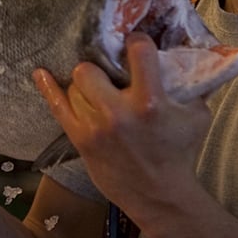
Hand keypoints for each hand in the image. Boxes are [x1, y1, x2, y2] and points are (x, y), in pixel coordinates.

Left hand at [33, 33, 211, 226]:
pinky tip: (41, 74)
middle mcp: (119, 112)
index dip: (137, 42)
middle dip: (99, 69)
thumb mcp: (197, 114)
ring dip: (85, 86)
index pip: (138, 51)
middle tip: (109, 77)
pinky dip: (48, 88)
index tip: (136, 44)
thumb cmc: (180, 152)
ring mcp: (96, 127)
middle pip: (89, 69)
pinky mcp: (81, 139)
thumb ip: (191, 83)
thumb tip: (192, 51)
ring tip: (97, 91)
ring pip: (74, 86)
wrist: (159, 195)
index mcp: (151, 102)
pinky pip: (57, 107)